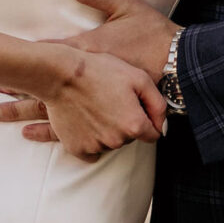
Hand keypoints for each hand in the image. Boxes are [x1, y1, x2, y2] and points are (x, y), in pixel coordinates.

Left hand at [0, 0, 176, 145]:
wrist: (182, 65)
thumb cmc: (154, 34)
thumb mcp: (126, 6)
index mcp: (88, 51)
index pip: (47, 55)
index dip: (22, 58)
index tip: (0, 59)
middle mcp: (87, 81)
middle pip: (42, 87)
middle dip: (15, 90)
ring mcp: (95, 101)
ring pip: (52, 111)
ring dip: (25, 113)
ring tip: (0, 115)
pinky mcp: (107, 115)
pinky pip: (74, 128)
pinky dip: (52, 132)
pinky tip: (35, 135)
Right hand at [18, 45, 166, 159]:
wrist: (60, 74)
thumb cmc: (100, 71)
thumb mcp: (138, 78)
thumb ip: (158, 104)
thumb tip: (163, 126)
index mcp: (134, 125)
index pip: (154, 134)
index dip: (147, 120)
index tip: (135, 107)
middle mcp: (116, 141)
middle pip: (131, 138)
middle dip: (126, 123)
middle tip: (111, 101)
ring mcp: (95, 146)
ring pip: (111, 144)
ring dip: (108, 131)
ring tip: (96, 107)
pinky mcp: (77, 148)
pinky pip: (92, 151)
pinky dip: (91, 140)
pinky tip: (86, 122)